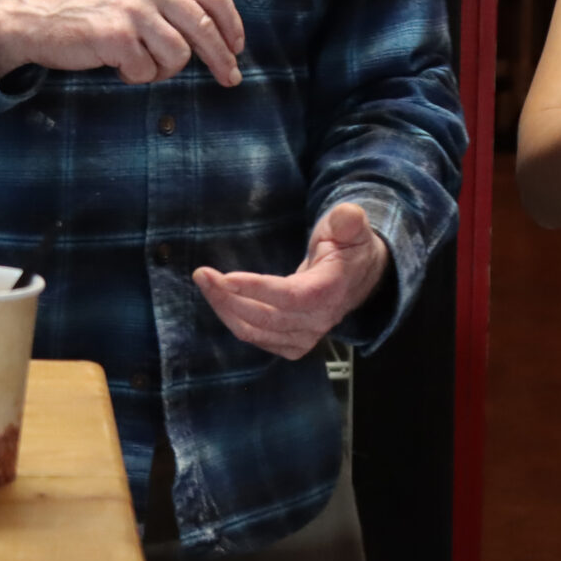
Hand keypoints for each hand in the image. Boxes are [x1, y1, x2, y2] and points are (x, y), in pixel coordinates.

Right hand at [0, 0, 244, 85]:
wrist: (32, 14)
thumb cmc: (84, 3)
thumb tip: (215, 33)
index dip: (232, 24)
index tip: (237, 47)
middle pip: (205, 27)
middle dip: (222, 59)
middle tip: (230, 79)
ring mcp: (133, 8)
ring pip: (179, 55)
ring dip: (163, 69)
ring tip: (139, 62)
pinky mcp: (116, 36)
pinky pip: (148, 71)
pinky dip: (136, 75)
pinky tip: (117, 64)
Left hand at [193, 202, 387, 359]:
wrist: (359, 277)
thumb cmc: (349, 246)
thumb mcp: (352, 227)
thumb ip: (348, 221)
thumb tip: (347, 216)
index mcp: (331, 290)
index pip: (291, 296)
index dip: (257, 289)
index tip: (224, 277)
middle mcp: (319, 319)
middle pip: (266, 318)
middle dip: (229, 297)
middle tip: (202, 274)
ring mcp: (306, 336)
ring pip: (256, 331)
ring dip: (225, 309)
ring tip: (205, 283)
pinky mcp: (294, 343)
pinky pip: (258, 339)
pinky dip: (235, 322)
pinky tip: (221, 301)